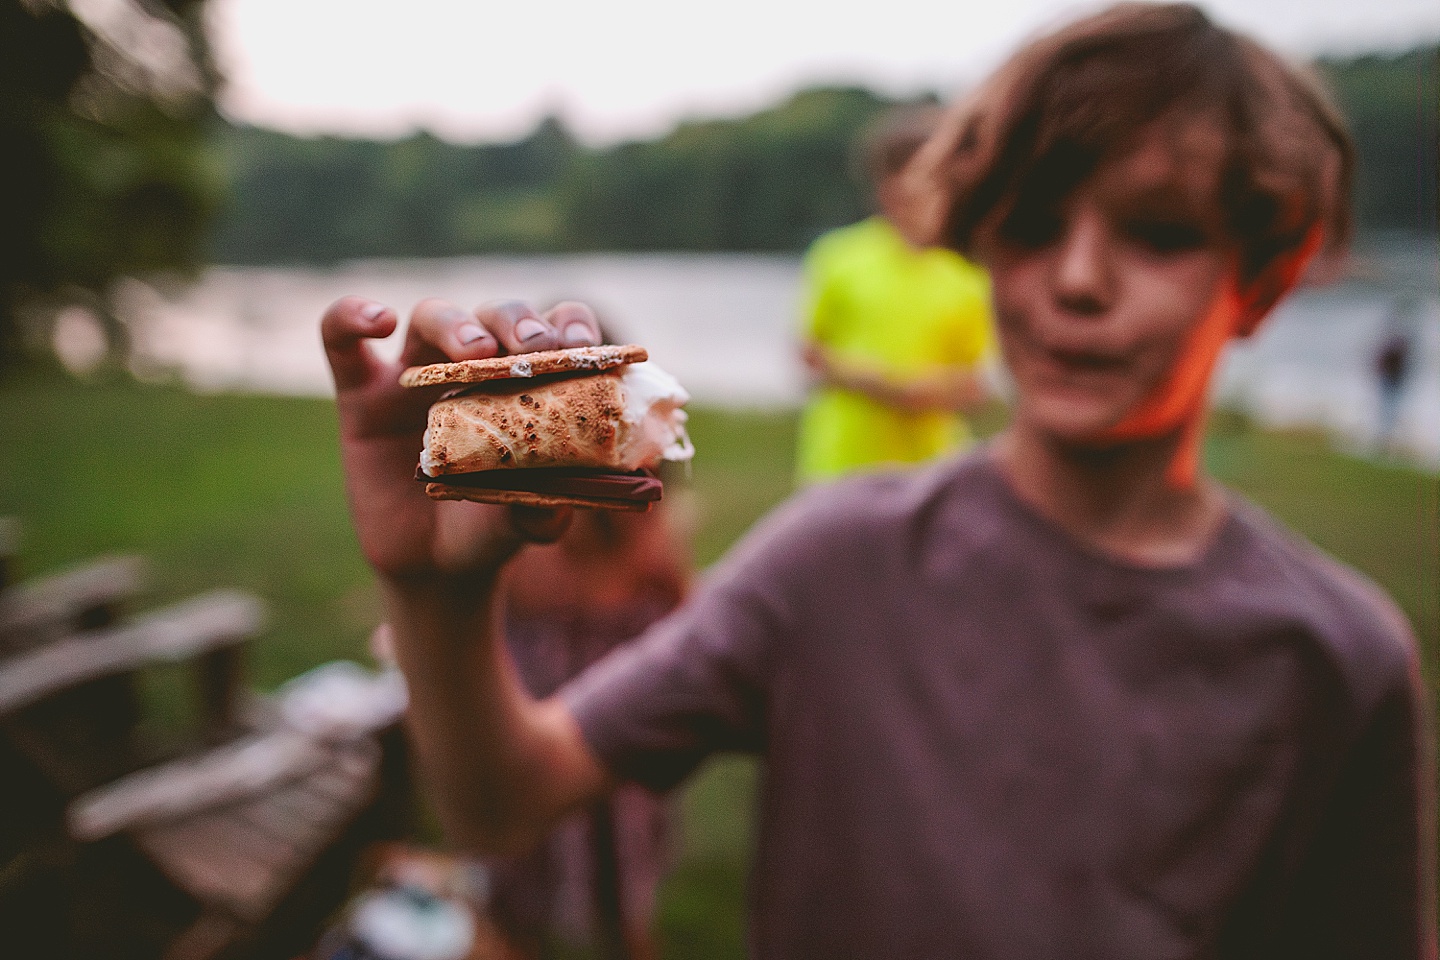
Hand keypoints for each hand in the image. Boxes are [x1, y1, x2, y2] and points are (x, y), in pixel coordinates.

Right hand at [321, 297, 602, 581]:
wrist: (436, 565)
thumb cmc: (492, 527)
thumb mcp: (524, 524)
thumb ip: (542, 511)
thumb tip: (554, 504)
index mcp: (526, 381)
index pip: (554, 329)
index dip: (569, 322)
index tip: (582, 343)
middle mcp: (473, 367)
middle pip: (495, 316)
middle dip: (516, 322)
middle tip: (533, 348)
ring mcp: (415, 376)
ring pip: (431, 317)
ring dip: (456, 324)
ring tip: (475, 351)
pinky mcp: (362, 395)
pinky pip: (342, 342)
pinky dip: (351, 317)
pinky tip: (376, 320)